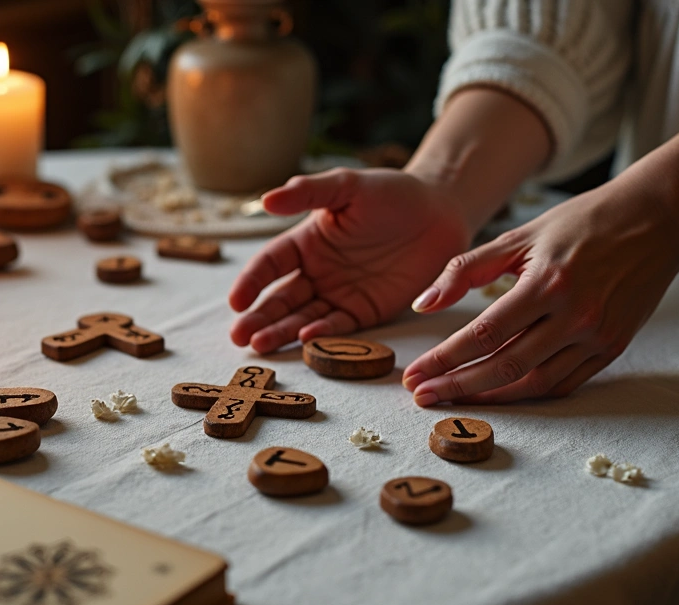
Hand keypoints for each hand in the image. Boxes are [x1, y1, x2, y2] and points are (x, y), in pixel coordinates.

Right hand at [229, 167, 474, 352]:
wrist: (441, 211)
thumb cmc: (392, 192)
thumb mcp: (348, 186)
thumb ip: (309, 192)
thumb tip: (266, 201)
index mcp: (306, 242)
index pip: (269, 265)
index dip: (252, 283)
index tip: (237, 301)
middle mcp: (317, 272)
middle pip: (280, 298)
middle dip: (259, 318)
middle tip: (239, 337)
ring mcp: (340, 294)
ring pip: (303, 317)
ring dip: (281, 332)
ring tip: (261, 344)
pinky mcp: (366, 312)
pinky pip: (340, 327)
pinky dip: (322, 334)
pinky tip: (306, 339)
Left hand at [402, 184, 678, 404]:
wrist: (657, 220)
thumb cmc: (582, 222)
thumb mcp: (519, 235)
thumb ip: (465, 269)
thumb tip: (421, 304)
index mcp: (547, 283)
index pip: (482, 334)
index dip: (443, 360)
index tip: (414, 376)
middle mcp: (575, 316)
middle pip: (505, 367)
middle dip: (458, 387)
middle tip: (423, 397)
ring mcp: (597, 337)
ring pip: (534, 383)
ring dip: (490, 397)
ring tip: (454, 399)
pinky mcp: (613, 348)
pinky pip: (564, 383)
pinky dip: (528, 392)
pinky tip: (498, 394)